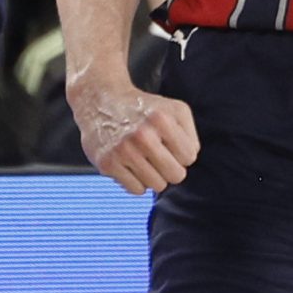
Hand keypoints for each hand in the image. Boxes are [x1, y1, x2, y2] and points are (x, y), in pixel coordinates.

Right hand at [71, 76, 200, 194]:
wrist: (101, 101)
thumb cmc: (143, 109)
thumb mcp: (174, 109)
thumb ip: (190, 134)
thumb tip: (188, 159)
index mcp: (162, 119)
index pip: (189, 157)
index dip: (181, 152)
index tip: (170, 144)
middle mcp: (142, 135)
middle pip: (176, 175)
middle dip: (171, 168)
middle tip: (158, 155)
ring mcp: (123, 151)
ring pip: (157, 185)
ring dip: (154, 176)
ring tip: (144, 159)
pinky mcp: (108, 164)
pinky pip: (137, 190)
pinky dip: (136, 181)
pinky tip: (130, 165)